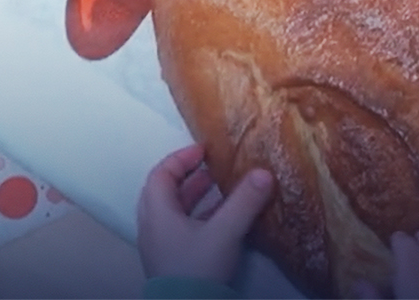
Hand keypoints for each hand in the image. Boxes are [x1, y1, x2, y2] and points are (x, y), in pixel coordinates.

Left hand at [135, 145, 273, 285]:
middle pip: (165, 190)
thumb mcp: (225, 232)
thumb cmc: (198, 268)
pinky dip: (198, 216)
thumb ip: (244, 202)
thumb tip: (264, 172)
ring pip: (173, 211)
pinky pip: (180, 228)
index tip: (204, 150)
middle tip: (212, 166)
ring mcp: (160, 246)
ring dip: (194, 196)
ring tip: (220, 187)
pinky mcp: (170, 261)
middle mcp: (153, 226)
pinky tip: (222, 219)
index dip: (181, 158)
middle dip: (189, 175)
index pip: (162, 173)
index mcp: (157, 212)